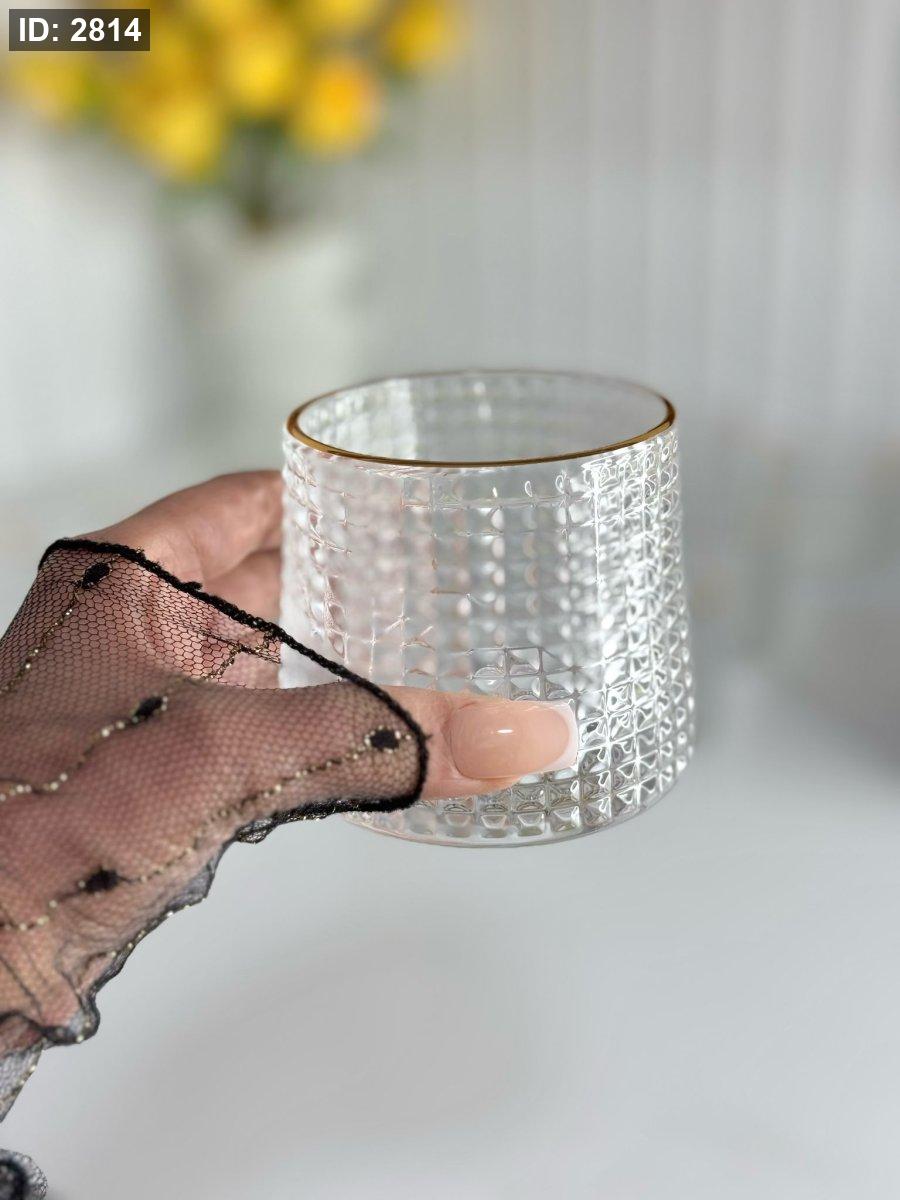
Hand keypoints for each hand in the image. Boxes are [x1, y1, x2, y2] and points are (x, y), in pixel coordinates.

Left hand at [91, 471, 577, 796]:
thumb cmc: (35, 821)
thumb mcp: (224, 753)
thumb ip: (375, 740)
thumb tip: (513, 735)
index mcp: (126, 578)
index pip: (247, 502)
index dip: (327, 494)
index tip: (405, 496)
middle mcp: (137, 628)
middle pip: (266, 578)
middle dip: (351, 580)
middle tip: (446, 575)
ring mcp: (149, 702)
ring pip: (268, 658)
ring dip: (338, 656)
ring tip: (434, 646)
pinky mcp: (163, 771)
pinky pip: (261, 726)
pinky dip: (318, 725)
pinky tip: (378, 733)